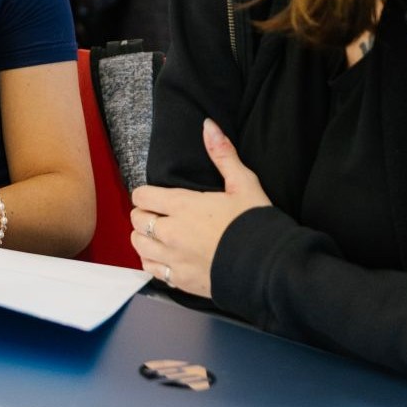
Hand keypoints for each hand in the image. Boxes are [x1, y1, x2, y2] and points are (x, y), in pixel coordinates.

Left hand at [129, 119, 270, 297]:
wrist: (269, 268)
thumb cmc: (256, 223)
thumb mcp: (244, 184)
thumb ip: (222, 155)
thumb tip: (207, 125)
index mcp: (183, 205)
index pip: (142, 195)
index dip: (146, 194)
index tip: (156, 197)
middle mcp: (171, 232)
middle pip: (136, 219)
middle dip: (144, 214)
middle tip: (159, 215)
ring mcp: (173, 259)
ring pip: (138, 245)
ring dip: (145, 238)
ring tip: (159, 235)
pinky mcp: (180, 281)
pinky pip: (150, 269)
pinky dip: (153, 262)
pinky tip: (165, 257)